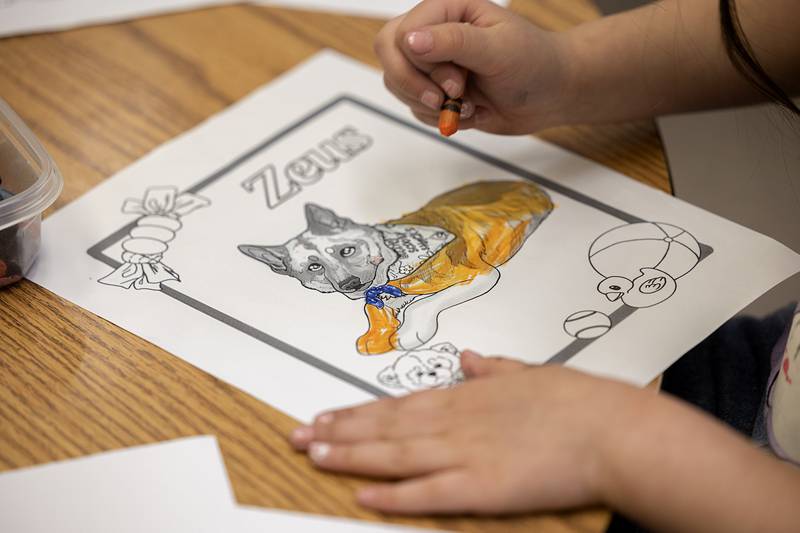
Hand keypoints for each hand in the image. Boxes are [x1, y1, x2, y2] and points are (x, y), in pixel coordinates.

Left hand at [290, 351, 644, 514]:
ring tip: (313, 454)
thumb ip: (492, 369)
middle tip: (297, 434)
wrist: (608, 431)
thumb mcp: (527, 373)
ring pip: (393, 455)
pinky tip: (362, 496)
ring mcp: (463, 454)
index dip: (356, 411)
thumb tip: (468, 358)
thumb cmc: (574, 402)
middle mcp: (454, 422)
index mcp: (465, 396)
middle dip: (337, 431)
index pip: (396, 404)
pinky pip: (425, 493)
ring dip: (350, 456)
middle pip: (384, 427)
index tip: (326, 414)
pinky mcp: (479, 488)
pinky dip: (392, 496)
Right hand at [374, 0, 571, 133]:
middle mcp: (435, 32)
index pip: (401, 35)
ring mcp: (433, 63)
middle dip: (417, 87)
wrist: (552, 94)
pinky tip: (470, 112)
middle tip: (450, 97)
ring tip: (469, 105)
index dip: (421, 65)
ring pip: (399, 86)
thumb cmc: (534, 62)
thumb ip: (454, 41)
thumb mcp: (498, 48)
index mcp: (447, 9)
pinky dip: (441, 118)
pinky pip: (416, 109)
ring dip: (432, 106)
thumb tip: (410, 40)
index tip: (456, 82)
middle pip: (390, 58)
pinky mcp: (436, 90)